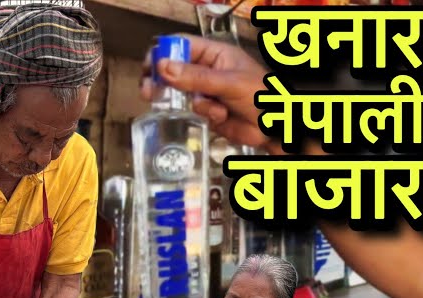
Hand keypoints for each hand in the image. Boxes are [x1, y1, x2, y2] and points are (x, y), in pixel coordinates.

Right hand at [140, 35, 269, 149]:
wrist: (274, 127)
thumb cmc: (260, 95)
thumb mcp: (228, 82)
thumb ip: (195, 76)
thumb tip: (162, 67)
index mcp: (214, 54)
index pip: (180, 46)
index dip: (163, 53)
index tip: (149, 68)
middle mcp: (206, 69)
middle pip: (173, 69)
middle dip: (161, 80)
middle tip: (148, 91)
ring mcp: (204, 90)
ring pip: (179, 92)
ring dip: (189, 101)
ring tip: (205, 108)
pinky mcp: (205, 110)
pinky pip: (190, 110)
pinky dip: (202, 114)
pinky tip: (219, 116)